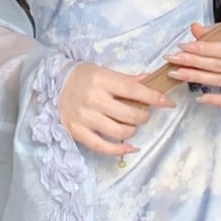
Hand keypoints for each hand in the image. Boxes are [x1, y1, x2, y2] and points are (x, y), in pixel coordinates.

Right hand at [58, 62, 174, 157]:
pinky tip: (130, 148)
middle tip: (142, 114)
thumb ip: (125, 79)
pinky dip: (119, 150)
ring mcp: (84, 117)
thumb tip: (148, 80)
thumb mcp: (102, 70)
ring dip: (132, 131)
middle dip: (143, 116)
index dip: (153, 98)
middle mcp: (93, 98)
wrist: (51, 83)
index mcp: (101, 79)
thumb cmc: (81, 77)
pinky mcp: (76, 131)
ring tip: (131, 126)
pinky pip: (102, 146)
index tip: (168, 103)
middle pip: (129, 114)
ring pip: (119, 131)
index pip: (134, 90)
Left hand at [164, 17, 220, 105]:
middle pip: (219, 66)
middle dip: (194, 63)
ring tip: (177, 73)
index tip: (183, 47)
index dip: (202, 49)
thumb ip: (213, 30)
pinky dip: (215, 100)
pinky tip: (200, 97)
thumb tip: (194, 29)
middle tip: (174, 60)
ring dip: (196, 78)